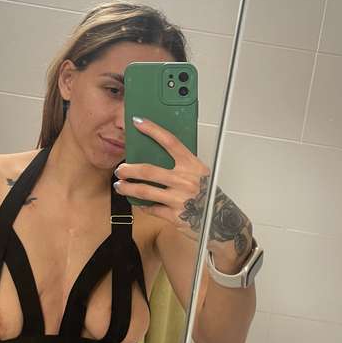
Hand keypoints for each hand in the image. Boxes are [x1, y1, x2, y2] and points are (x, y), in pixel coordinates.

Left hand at [113, 117, 211, 242]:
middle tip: (121, 169)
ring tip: (120, 186)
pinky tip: (138, 202)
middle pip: (149, 171)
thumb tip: (154, 155)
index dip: (152, 130)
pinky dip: (142, 205)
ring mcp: (180, 199)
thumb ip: (181, 166)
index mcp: (192, 166)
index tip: (137, 122)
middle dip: (130, 169)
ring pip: (145, 191)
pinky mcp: (175, 216)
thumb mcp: (200, 174)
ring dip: (128, 188)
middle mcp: (186, 181)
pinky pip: (152, 208)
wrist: (221, 220)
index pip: (170, 142)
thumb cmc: (207, 194)